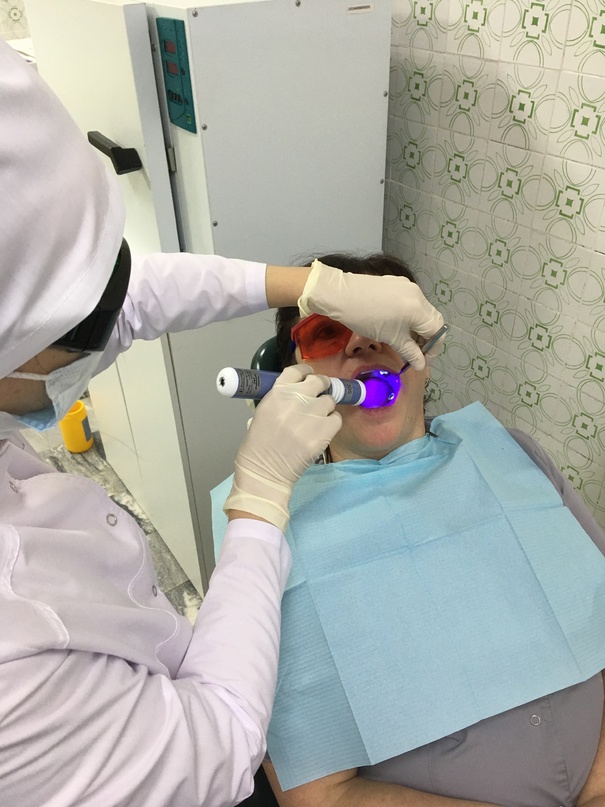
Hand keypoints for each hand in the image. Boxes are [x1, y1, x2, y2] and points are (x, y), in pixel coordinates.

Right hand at [224, 365, 341, 531]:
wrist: (264, 472)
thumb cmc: (257, 446)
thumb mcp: (261, 413)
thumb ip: (280, 399)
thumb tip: (297, 392)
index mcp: (277, 393)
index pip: (297, 371)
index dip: (305, 373)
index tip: (308, 376)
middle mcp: (296, 400)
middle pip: (318, 381)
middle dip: (320, 386)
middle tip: (319, 394)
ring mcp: (312, 415)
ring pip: (330, 400)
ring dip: (325, 407)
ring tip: (317, 418)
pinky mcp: (324, 432)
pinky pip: (336, 419)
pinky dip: (332, 423)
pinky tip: (322, 430)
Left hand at [298, 260, 444, 370]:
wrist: (341, 295)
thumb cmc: (365, 318)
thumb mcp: (390, 338)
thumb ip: (410, 352)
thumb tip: (422, 365)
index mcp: (418, 309)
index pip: (437, 330)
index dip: (433, 347)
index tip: (423, 358)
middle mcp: (418, 294)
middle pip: (432, 319)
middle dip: (427, 337)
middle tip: (414, 351)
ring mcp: (408, 286)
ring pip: (421, 310)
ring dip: (417, 326)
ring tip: (404, 339)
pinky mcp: (397, 282)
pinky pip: (411, 301)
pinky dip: (409, 315)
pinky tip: (395, 323)